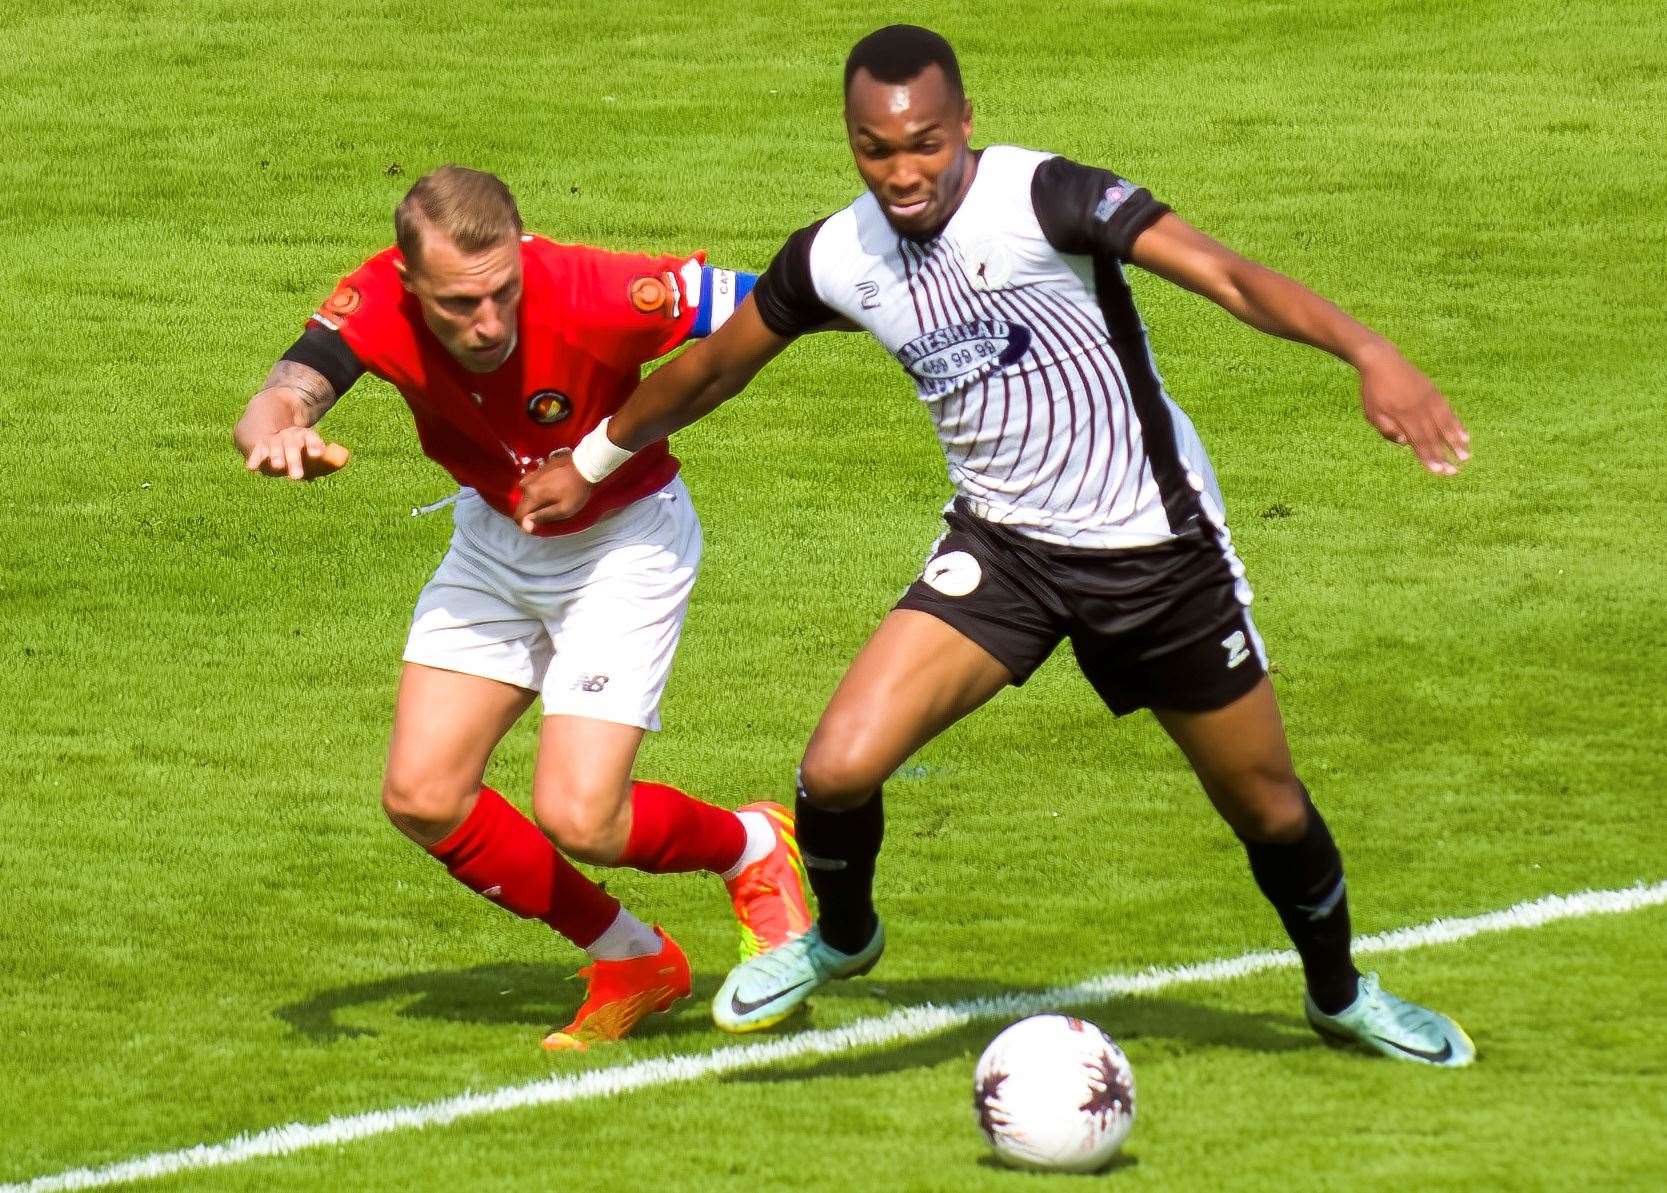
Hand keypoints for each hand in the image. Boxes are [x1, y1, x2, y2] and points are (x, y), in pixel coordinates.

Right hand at [245, 426, 349, 479]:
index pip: (309, 437)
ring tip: (278, 467)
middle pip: (292, 446)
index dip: (314, 444)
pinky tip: (252, 468)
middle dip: (294, 460)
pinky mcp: (258, 446)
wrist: (265, 419)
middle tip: (297, 477)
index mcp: (302, 435)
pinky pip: (257, 453)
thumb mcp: (306, 448)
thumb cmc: (293, 444)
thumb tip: (335, 464)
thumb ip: (320, 459)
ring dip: (276, 457)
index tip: (319, 454)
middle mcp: (288, 436)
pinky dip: (254, 459)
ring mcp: (272, 440)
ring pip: (275, 448)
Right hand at [513, 449, 594, 531]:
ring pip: (526, 493)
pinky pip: (531, 484)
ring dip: (532, 501)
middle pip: (522, 504)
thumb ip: (544, 516)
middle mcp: (528, 484)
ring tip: (546, 504)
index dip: (524, 524)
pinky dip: (536, 491)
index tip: (534, 527)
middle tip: (544, 516)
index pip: (519, 514)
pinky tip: (548, 492)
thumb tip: (526, 525)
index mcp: (533, 495)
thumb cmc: (576, 490)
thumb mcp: (564, 509)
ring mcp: (532, 475)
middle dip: (529, 512)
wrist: (585, 465)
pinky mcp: (538, 469)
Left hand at [1357, 346, 1470, 475]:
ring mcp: (1428, 400)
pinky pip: (1448, 411)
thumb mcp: (1372, 413)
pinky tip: (1465, 436)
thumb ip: (1386, 430)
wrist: (1382, 361)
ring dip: (1456, 442)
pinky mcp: (1434, 393)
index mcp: (1401, 417)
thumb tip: (1406, 444)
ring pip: (1445, 424)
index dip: (1428, 458)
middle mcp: (1418, 409)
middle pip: (1433, 437)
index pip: (1417, 442)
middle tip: (1454, 472)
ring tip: (1465, 456)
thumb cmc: (1373, 391)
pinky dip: (1457, 424)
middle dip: (1444, 456)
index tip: (1438, 471)